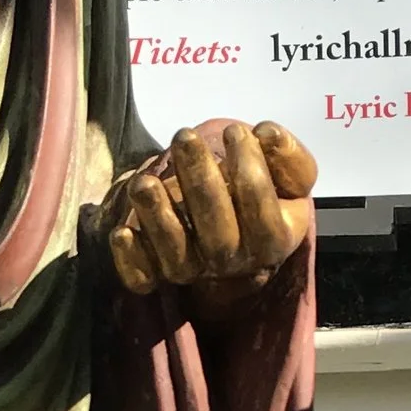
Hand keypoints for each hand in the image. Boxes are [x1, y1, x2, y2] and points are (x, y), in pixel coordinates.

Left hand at [104, 119, 316, 294]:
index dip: (250, 169)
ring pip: (177, 255)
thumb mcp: (288, 173)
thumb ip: (287, 154)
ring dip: (158, 217)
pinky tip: (123, 232)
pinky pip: (143, 278)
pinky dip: (131, 259)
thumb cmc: (256, 189)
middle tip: (184, 137)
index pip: (261, 210)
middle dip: (200, 183)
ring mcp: (195, 271)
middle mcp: (235, 263)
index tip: (235, 132)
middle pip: (218, 235)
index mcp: (274, 240)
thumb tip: (267, 133)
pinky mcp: (159, 274)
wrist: (230, 219)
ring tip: (145, 181)